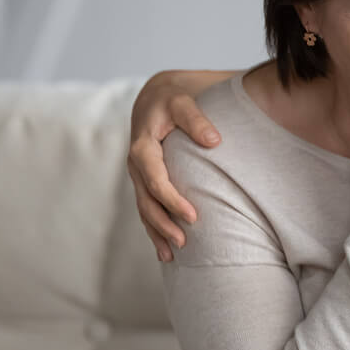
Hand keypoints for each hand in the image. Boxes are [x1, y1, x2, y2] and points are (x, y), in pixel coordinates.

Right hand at [128, 72, 220, 261]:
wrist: (157, 94)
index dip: (172, 200)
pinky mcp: (144, 179)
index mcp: (143, 145)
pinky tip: (163, 249)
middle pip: (146, 200)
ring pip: (144, 208)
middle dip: (163, 224)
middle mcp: (136, 163)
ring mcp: (138, 173)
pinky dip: (154, 227)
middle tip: (184, 244)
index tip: (192, 217)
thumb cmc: (175, 97)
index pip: (155, 178)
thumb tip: (214, 140)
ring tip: (172, 255)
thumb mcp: (184, 101)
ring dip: (156, 232)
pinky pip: (146, 206)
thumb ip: (197, 119)